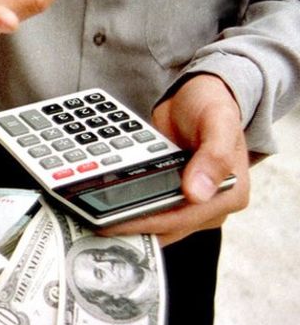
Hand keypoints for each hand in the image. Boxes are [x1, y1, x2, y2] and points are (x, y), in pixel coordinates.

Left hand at [100, 75, 249, 244]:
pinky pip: (151, 209)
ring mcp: (191, 203)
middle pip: (168, 227)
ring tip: (94, 222)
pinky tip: (105, 209)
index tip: (115, 223)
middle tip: (93, 225)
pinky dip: (130, 211)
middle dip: (131, 228)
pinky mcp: (173, 197)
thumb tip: (198, 194)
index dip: (148, 223)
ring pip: (157, 224)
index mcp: (230, 194)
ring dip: (128, 224)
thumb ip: (214, 156)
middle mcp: (211, 205)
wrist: (197, 96)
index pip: (184, 218)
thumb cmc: (212, 105)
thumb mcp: (218, 121)